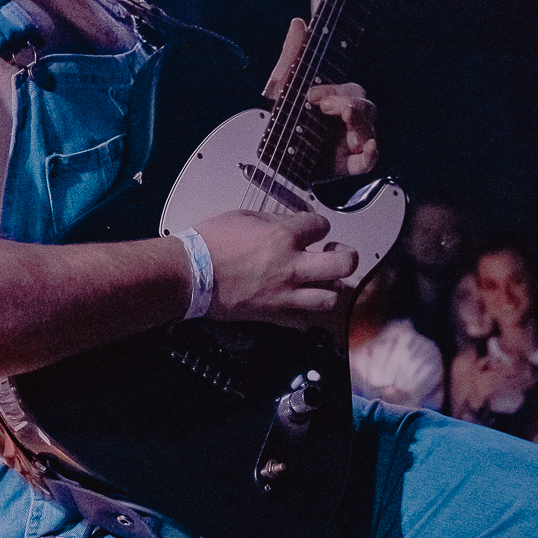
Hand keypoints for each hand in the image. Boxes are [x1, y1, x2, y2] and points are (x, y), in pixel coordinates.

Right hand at [193, 210, 355, 325]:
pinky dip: (305, 313)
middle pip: (343, 264)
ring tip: (322, 281)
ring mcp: (285, 294)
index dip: (318, 226)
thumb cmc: (210, 243)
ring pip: (330, 297)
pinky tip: (300, 303)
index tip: (313, 229)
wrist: (190, 274)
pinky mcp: (274, 314)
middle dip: (347, 256)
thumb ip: (274, 220)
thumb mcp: (244, 216)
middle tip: (338, 253)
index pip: (322, 226)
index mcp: (284, 237)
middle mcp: (291, 266)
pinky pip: (303, 320)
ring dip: (330, 288)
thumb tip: (291, 222)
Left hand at [265, 19, 377, 178]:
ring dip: (359, 125)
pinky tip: (367, 148)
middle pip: (364, 105)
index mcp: (337, 99)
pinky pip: (368, 160)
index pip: (348, 89)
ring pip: (368, 129)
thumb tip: (299, 23)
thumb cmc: (283, 121)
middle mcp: (348, 118)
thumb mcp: (282, 87)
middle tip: (326, 107)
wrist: (271, 160)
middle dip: (348, 104)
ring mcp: (350, 141)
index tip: (312, 94)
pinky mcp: (348, 163)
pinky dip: (371, 154)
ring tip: (345, 122)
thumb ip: (293, 56)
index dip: (335, 90)